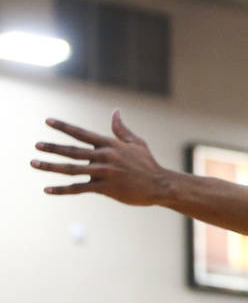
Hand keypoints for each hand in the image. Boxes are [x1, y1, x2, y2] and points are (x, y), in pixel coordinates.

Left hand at [32, 112, 168, 206]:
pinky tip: (47, 189)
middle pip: (73, 151)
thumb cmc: (147, 163)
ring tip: (34, 163)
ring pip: (72, 169)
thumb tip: (115, 112)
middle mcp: (105, 156)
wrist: (159, 184)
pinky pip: (79, 188)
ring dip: (51, 166)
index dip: (64, 127)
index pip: (82, 133)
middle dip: (53, 147)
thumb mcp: (137, 142)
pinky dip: (62, 190)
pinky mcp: (105, 187)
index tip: (48, 121)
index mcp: (110, 144)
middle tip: (36, 145)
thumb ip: (121, 129)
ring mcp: (104, 172)